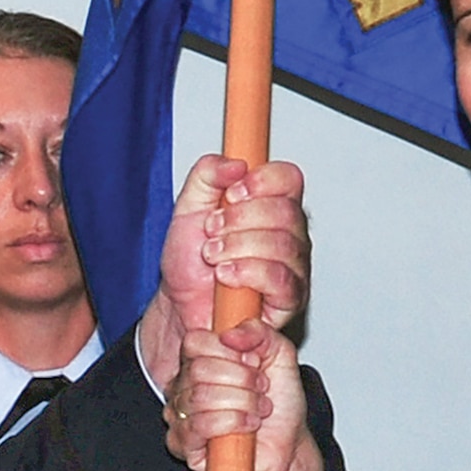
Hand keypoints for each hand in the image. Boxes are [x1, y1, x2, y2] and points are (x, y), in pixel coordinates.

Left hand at [137, 157, 308, 388]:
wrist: (178, 307)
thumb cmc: (190, 263)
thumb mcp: (187, 207)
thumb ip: (207, 174)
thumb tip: (236, 163)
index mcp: (269, 206)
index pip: (289, 179)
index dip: (263, 181)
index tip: (232, 193)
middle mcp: (288, 235)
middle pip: (286, 212)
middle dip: (239, 220)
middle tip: (213, 231)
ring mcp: (292, 267)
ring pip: (283, 245)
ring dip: (238, 248)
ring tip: (213, 256)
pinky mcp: (289, 299)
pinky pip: (281, 280)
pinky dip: (247, 274)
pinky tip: (225, 275)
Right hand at [166, 320, 323, 470]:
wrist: (288, 447)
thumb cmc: (280, 406)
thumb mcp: (280, 355)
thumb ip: (260, 332)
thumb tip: (231, 333)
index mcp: (202, 359)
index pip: (194, 342)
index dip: (230, 351)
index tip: (253, 362)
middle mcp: (185, 385)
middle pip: (199, 369)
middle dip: (242, 380)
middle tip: (260, 389)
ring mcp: (180, 414)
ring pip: (201, 397)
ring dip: (242, 403)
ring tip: (257, 409)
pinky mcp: (183, 444)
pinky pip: (199, 425)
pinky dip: (233, 422)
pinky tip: (248, 426)